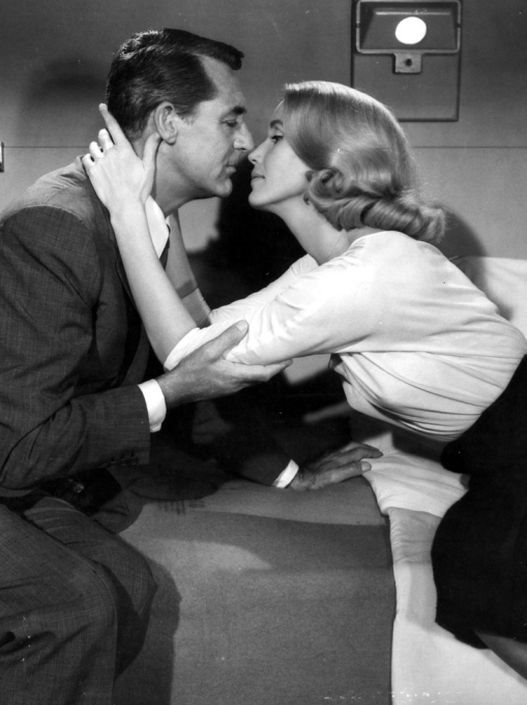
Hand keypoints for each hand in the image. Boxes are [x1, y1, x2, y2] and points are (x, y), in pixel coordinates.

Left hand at [81, 103, 160, 210]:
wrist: (126, 206)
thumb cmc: (139, 189)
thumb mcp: (149, 168)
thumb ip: (150, 149)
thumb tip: (158, 134)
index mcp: (124, 150)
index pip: (113, 127)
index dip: (107, 115)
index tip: (101, 106)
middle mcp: (110, 153)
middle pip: (102, 135)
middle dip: (105, 137)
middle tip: (109, 146)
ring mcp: (100, 162)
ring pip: (93, 146)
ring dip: (97, 148)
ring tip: (103, 157)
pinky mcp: (92, 172)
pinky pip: (86, 159)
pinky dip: (90, 160)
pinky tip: (96, 166)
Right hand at [156, 321, 290, 407]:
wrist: (177, 390)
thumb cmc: (192, 370)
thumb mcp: (209, 350)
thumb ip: (227, 338)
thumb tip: (244, 326)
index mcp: (236, 376)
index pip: (264, 373)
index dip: (278, 367)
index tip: (289, 360)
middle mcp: (235, 385)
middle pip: (260, 378)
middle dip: (272, 369)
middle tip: (281, 359)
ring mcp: (229, 389)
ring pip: (250, 381)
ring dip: (260, 371)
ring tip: (264, 359)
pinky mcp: (222, 389)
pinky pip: (241, 382)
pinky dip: (248, 373)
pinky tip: (243, 365)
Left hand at [289, 441, 382, 490]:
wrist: (300, 478)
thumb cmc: (317, 480)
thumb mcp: (335, 478)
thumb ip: (351, 470)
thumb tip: (367, 465)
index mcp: (340, 458)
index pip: (359, 452)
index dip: (370, 452)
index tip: (379, 455)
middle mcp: (335, 453)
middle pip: (354, 445)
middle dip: (366, 447)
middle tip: (375, 451)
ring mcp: (329, 453)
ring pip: (347, 445)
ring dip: (358, 446)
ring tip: (365, 450)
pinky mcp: (325, 456)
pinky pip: (342, 448)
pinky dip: (350, 448)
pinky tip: (349, 453)